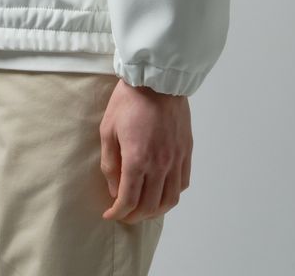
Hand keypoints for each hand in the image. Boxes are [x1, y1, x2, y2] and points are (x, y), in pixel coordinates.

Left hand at [99, 80, 191, 221]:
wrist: (157, 79)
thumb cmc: (128, 100)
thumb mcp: (108, 129)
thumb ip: (110, 163)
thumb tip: (114, 189)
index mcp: (137, 159)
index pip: (129, 200)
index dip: (118, 213)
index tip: (110, 214)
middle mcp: (160, 165)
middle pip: (150, 206)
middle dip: (134, 216)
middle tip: (124, 214)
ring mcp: (176, 159)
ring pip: (170, 200)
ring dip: (155, 211)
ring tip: (143, 209)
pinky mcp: (186, 151)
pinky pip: (183, 183)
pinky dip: (172, 195)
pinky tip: (162, 191)